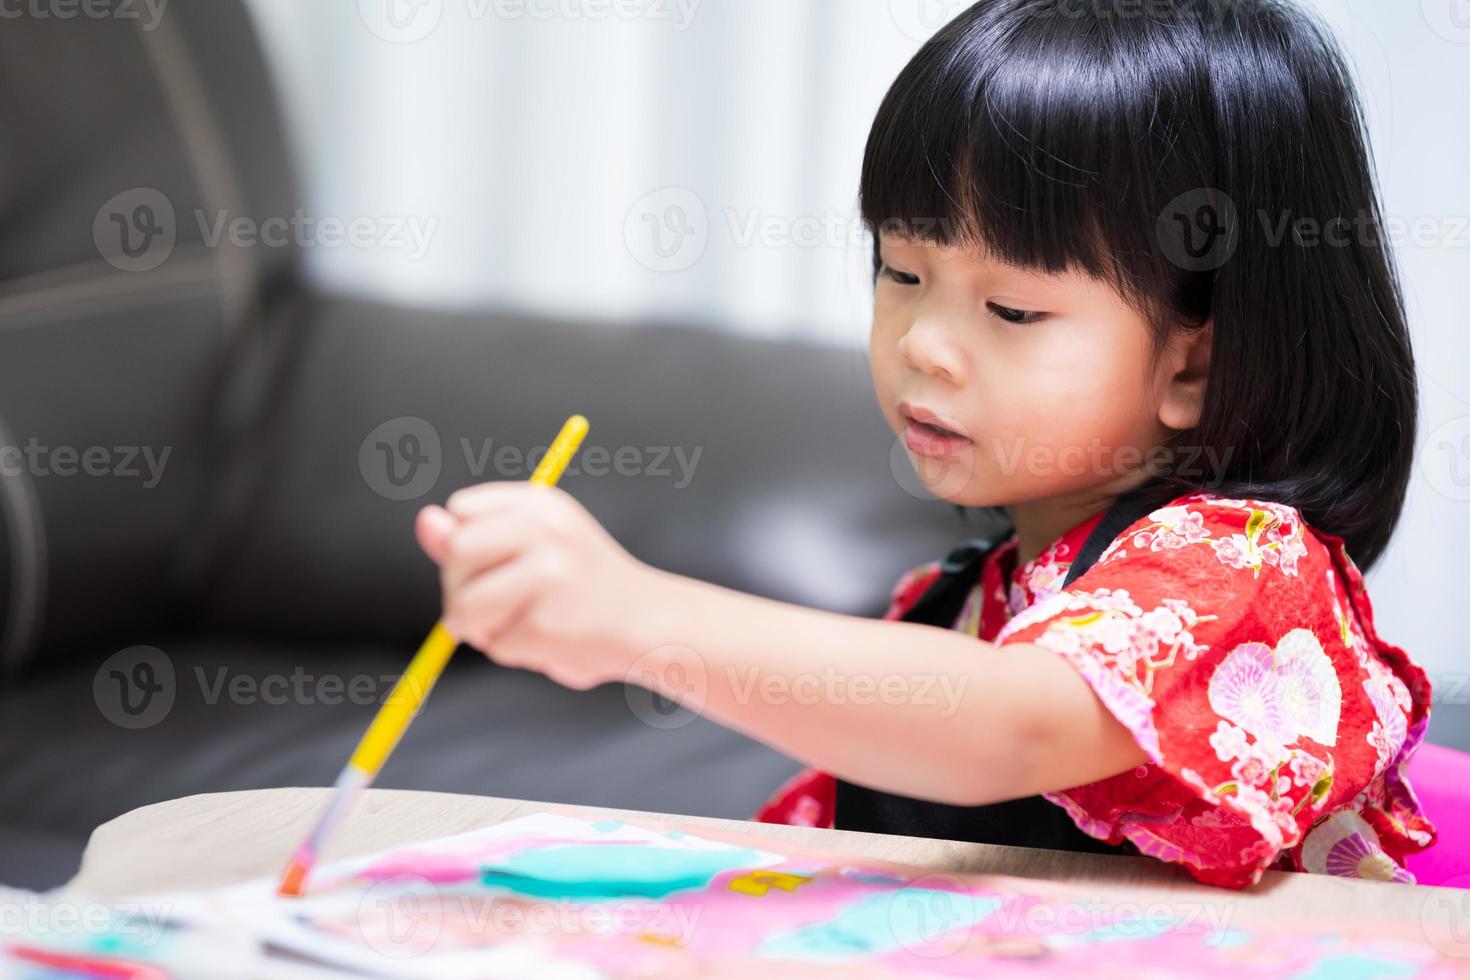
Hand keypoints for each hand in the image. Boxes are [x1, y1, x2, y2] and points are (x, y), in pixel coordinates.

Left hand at [415, 483, 665, 689]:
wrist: (650, 623)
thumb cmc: (582, 586)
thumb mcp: (533, 545)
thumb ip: (474, 535)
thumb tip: (424, 520)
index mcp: (540, 503)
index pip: (461, 510)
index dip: (468, 544)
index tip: (499, 560)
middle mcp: (545, 530)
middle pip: (456, 552)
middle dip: (463, 587)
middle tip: (503, 602)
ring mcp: (548, 576)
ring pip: (464, 606)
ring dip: (482, 628)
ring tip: (523, 624)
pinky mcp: (547, 624)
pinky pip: (495, 644)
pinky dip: (514, 652)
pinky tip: (550, 640)